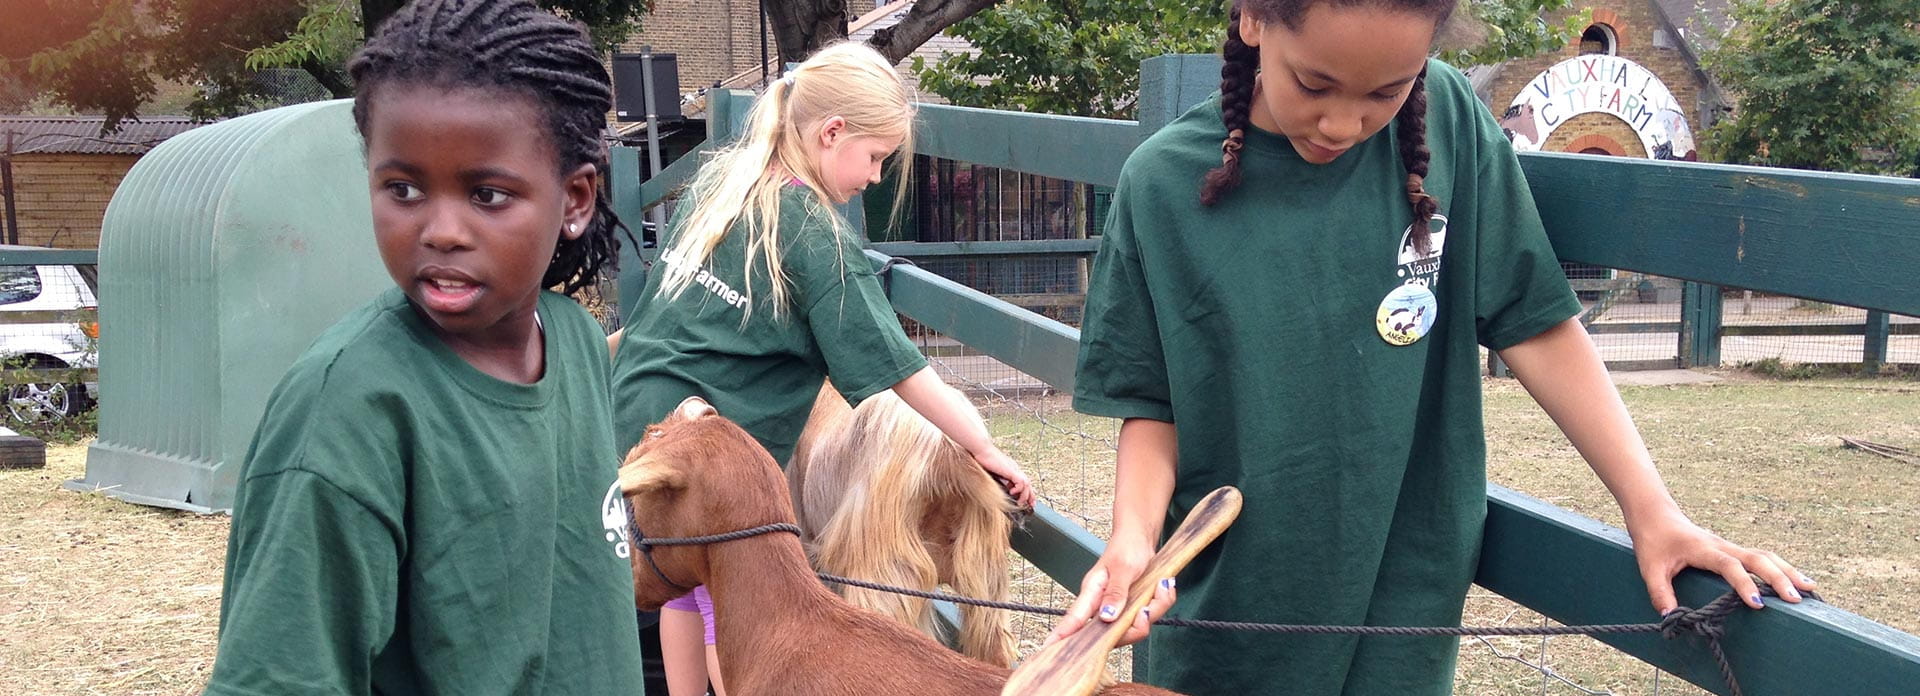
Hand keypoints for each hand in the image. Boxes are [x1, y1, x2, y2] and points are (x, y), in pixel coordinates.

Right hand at [972, 447, 1034, 508]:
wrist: (982, 450)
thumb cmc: (984, 460)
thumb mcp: (993, 473)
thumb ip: (999, 480)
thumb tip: (1002, 490)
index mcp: (1011, 469)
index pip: (1024, 482)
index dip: (1027, 492)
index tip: (1028, 502)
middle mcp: (1015, 469)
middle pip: (1028, 484)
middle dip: (1030, 496)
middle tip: (1030, 505)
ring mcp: (1014, 469)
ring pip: (1026, 484)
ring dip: (1024, 495)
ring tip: (1020, 502)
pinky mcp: (1011, 470)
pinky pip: (1021, 482)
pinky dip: (1019, 489)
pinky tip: (1012, 492)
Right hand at [1044, 538, 1174, 647]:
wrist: (1139, 538)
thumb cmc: (1125, 548)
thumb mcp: (1122, 568)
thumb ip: (1115, 593)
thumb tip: (1106, 618)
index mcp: (1091, 594)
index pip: (1073, 620)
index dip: (1062, 636)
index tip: (1048, 650)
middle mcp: (1102, 606)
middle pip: (1113, 635)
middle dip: (1136, 626)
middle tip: (1145, 611)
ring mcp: (1118, 609)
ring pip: (1135, 627)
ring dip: (1154, 609)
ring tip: (1162, 586)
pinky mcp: (1132, 608)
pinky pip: (1150, 616)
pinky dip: (1161, 602)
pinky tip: (1164, 586)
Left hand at [1628, 512, 1816, 612]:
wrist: (1655, 515)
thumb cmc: (1653, 540)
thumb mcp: (1649, 568)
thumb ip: (1660, 592)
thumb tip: (1670, 617)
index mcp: (1704, 550)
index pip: (1730, 566)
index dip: (1744, 583)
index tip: (1757, 603)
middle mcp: (1723, 546)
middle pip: (1758, 558)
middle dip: (1779, 577)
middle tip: (1798, 598)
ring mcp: (1729, 547)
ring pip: (1765, 555)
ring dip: (1786, 570)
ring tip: (1810, 588)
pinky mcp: (1731, 550)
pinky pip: (1760, 557)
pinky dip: (1779, 567)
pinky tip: (1794, 580)